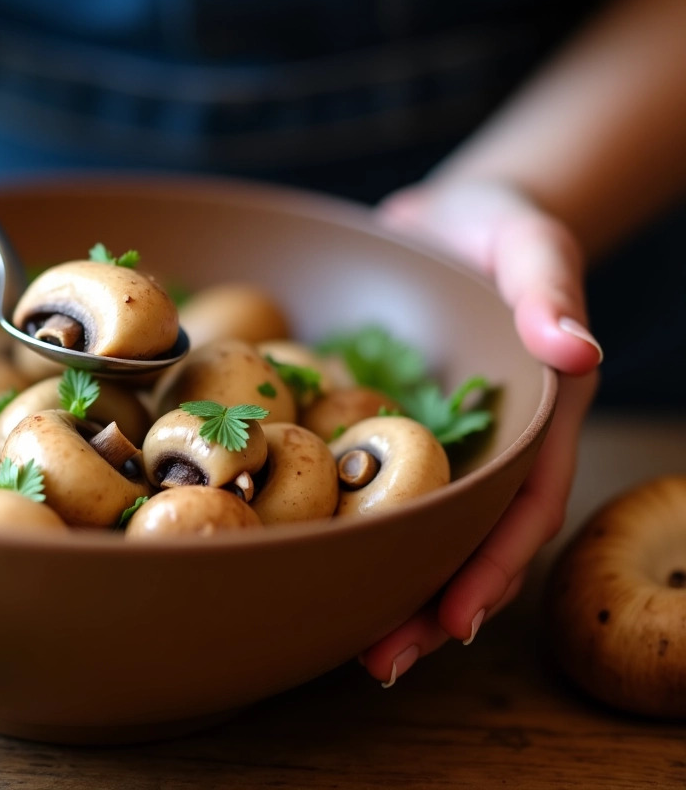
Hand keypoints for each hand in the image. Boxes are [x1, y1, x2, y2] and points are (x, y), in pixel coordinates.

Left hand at [359, 179, 601, 686]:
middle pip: (465, 541)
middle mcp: (485, 448)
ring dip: (384, 586)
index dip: (494, 567)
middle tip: (381, 661)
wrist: (446, 220)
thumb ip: (551, 293)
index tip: (456, 619)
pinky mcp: (380, 429)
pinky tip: (305, 562)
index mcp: (535, 422)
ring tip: (344, 643)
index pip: (524, 509)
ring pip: (414, 529)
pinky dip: (343, 528)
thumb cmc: (503, 230)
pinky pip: (363, 486)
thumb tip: (577, 347)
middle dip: (429, 606)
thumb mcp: (533, 247)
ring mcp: (431, 444)